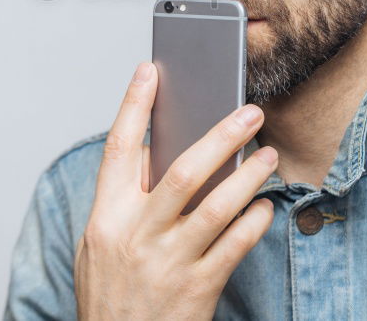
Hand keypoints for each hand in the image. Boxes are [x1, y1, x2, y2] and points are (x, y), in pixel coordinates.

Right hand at [74, 61, 277, 319]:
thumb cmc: (111, 296)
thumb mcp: (99, 245)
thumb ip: (124, 201)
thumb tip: (157, 153)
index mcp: (107, 217)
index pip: (119, 149)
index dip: (133, 105)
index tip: (150, 71)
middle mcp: (136, 235)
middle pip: (182, 171)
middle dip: (220, 135)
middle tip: (249, 112)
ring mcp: (169, 262)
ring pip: (216, 206)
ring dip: (248, 176)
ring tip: (267, 156)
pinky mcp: (198, 288)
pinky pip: (235, 246)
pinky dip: (254, 222)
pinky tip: (264, 207)